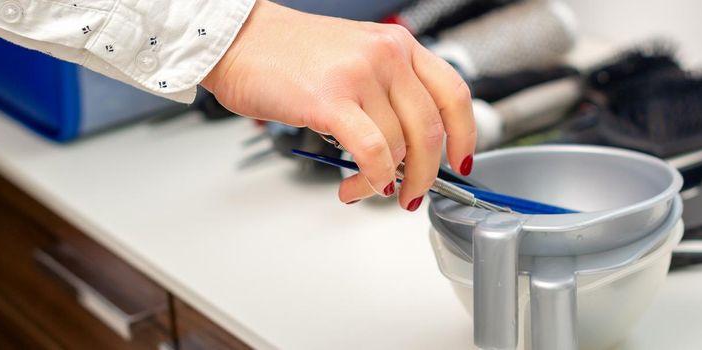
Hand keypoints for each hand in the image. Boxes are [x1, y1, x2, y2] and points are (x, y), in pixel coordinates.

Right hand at [201, 0, 475, 210]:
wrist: (236, 40)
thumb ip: (386, 92)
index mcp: (397, 45)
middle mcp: (386, 56)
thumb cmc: (286, 53)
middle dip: (425, 174)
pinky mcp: (330, 100)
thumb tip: (406, 148)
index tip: (461, 162)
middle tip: (411, 194)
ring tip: (361, 188)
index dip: (465, 136)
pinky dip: (370, 179)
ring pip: (398, 147)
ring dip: (383, 183)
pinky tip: (355, 185)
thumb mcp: (354, 57)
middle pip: (430, 130)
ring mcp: (359, 76)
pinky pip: (371, 153)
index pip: (453, 94)